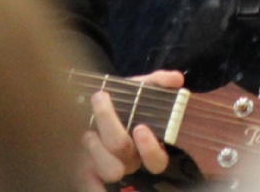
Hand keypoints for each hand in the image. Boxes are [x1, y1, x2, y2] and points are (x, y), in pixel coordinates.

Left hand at [81, 69, 184, 189]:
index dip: (150, 149)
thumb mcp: (139, 87)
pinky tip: (82, 157)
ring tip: (88, 130)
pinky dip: (88, 185)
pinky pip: (87, 184)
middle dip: (112, 130)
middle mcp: (130, 161)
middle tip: (100, 99)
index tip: (140, 128)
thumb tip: (177, 78)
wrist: (92, 105)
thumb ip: (158, 81)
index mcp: (147, 147)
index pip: (157, 162)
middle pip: (126, 161)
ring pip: (109, 171)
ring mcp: (108, 167)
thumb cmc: (121, 100)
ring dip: (97, 151)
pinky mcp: (86, 170)